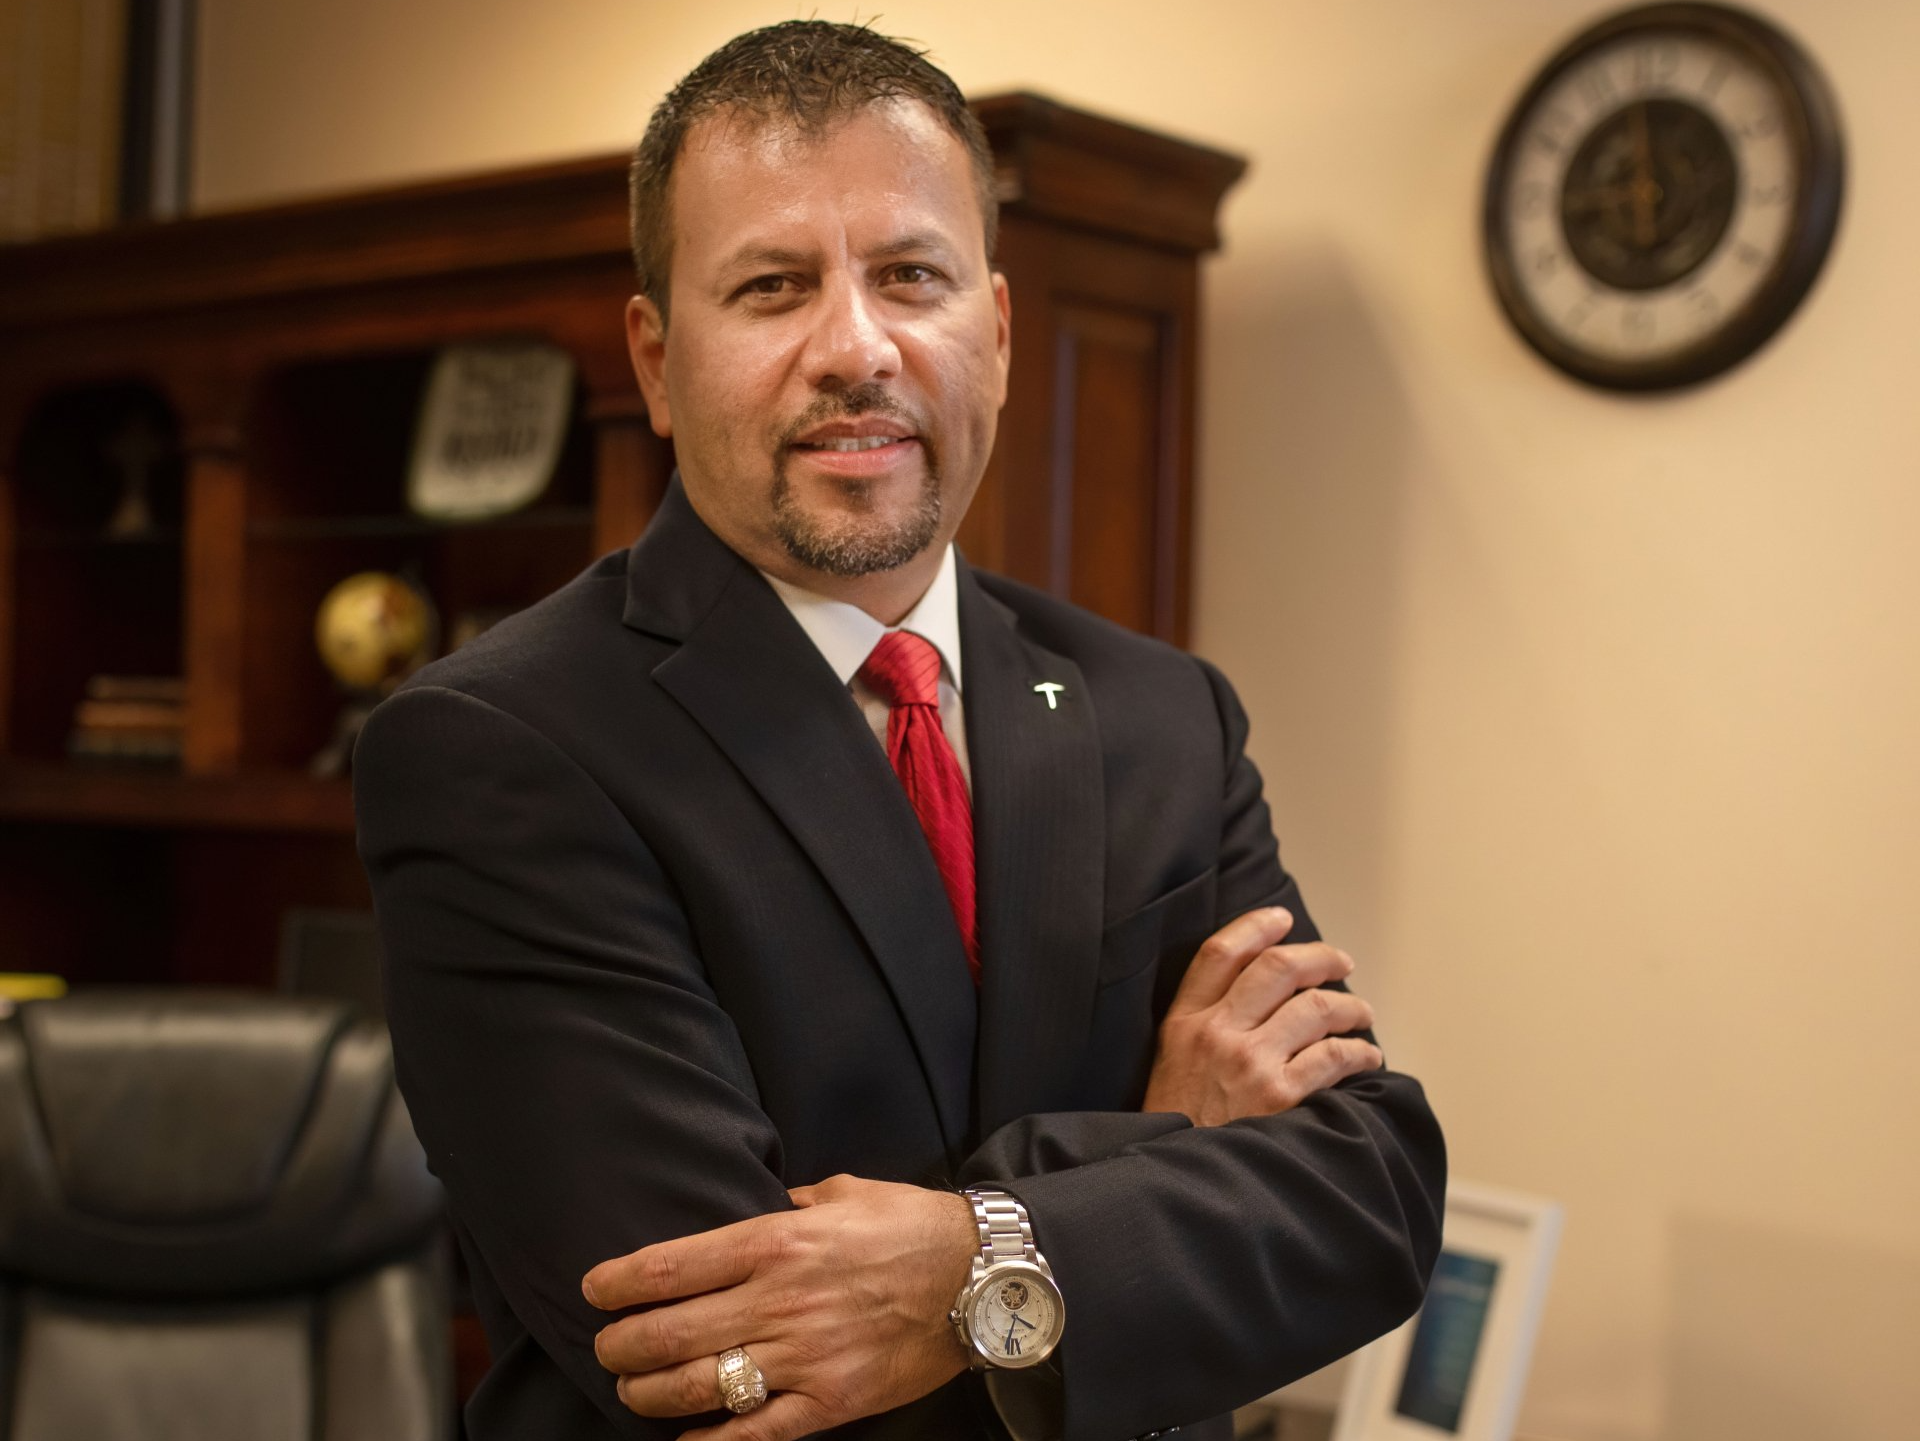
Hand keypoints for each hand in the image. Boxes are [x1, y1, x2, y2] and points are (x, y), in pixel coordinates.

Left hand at [584, 1175, 975, 1438]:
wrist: (982, 1277)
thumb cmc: (912, 1225)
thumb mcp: (843, 1191)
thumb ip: (790, 1204)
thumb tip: (755, 1208)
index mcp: (778, 1240)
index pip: (672, 1266)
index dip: (620, 1283)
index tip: (594, 1290)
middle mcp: (780, 1300)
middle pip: (670, 1333)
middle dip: (622, 1345)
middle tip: (607, 1347)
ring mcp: (803, 1357)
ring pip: (700, 1386)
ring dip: (649, 1393)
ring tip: (633, 1388)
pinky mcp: (829, 1402)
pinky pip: (754, 1435)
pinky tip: (683, 1440)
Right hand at [1142, 907, 1382, 1125]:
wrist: (1175, 1183)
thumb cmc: (1179, 1126)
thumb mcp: (1169, 1064)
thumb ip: (1202, 1025)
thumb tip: (1261, 995)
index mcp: (1183, 1022)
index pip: (1220, 953)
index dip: (1255, 926)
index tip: (1282, 919)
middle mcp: (1216, 1034)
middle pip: (1277, 968)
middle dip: (1320, 958)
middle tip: (1342, 963)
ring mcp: (1249, 1063)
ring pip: (1315, 1007)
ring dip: (1350, 1007)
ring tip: (1363, 1015)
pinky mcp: (1279, 1097)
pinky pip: (1334, 1057)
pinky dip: (1360, 1052)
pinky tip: (1367, 1058)